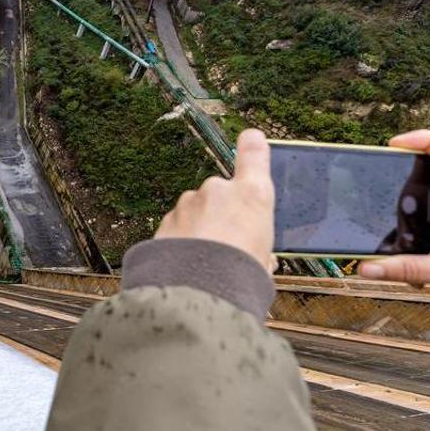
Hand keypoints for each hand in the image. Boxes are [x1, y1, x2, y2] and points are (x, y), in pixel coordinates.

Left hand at [156, 129, 275, 271]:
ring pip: (196, 213)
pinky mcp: (165, 220)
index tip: (250, 137)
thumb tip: (258, 258)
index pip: (254, 155)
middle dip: (223, 217)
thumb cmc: (240, 278)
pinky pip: (177, 228)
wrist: (195, 292)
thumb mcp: (264, 262)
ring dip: (199, 231)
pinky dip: (181, 242)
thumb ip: (258, 249)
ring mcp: (188, 203)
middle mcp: (218, 190)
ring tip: (205, 264)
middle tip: (229, 250)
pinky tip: (186, 265)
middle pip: (222, 196)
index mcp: (253, 195)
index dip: (253, 145)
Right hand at [358, 130, 429, 290]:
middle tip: (370, 176)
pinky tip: (388, 246)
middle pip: (424, 169)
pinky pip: (412, 215)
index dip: (425, 139)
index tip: (395, 144)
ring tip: (370, 214)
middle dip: (395, 171)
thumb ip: (411, 270)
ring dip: (393, 203)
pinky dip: (397, 227)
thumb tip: (368, 268)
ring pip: (415, 194)